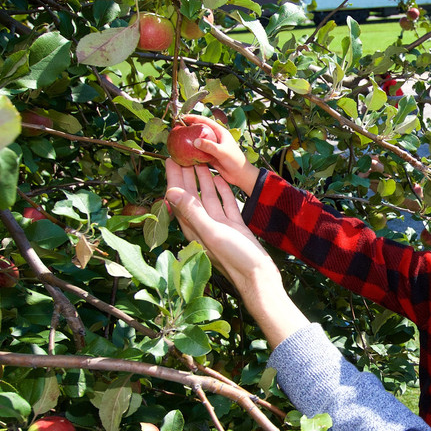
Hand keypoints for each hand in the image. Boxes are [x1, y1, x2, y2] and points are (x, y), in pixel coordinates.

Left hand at [164, 161, 306, 345]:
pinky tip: (219, 179)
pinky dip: (221, 190)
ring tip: (200, 160)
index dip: (174, 178)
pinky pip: (225, 203)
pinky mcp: (234, 225)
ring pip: (208, 197)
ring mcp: (219, 225)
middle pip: (191, 194)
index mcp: (193, 227)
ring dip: (203, 179)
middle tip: (182, 153)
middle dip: (186, 174)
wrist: (260, 277)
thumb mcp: (212, 233)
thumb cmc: (236, 259)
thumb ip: (192, 212)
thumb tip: (170, 191)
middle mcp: (203, 224)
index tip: (170, 158)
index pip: (179, 197)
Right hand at [180, 114, 257, 193]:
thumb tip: (195, 141)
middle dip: (189, 128)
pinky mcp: (210, 156)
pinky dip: (192, 151)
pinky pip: (199, 151)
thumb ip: (210, 146)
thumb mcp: (222, 152)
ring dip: (189, 140)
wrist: (240, 175)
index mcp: (220, 132)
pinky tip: (183, 152)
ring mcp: (212, 147)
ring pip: (199, 141)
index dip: (194, 118)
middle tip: (178, 128)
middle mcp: (216, 138)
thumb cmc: (236, 161)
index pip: (205, 121)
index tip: (183, 117)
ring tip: (178, 139)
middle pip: (200, 130)